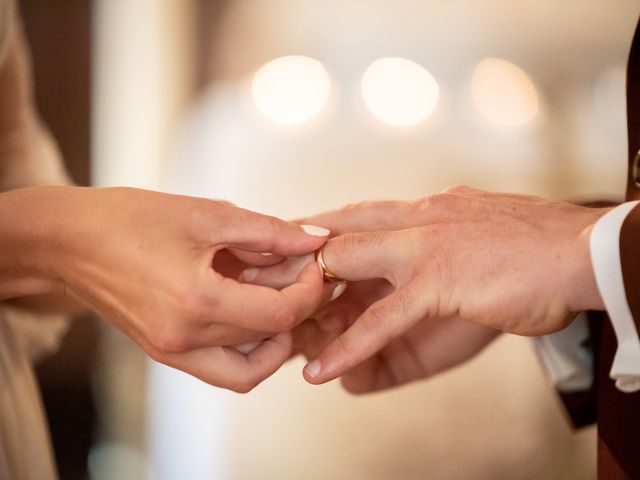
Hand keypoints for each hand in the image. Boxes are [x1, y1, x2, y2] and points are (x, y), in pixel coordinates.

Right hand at [0, 186, 328, 390]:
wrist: (69, 241)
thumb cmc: (131, 219)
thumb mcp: (207, 215)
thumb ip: (268, 231)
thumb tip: (315, 240)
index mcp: (197, 302)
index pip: (281, 315)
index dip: (310, 290)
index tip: (315, 264)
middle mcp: (185, 340)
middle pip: (269, 338)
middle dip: (297, 305)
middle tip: (299, 272)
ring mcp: (173, 353)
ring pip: (249, 369)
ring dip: (275, 337)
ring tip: (276, 296)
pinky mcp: (165, 353)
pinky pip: (221, 370)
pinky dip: (248, 351)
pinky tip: (249, 312)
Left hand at [252, 186, 608, 385]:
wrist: (581, 248)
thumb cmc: (527, 251)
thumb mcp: (468, 248)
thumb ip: (429, 267)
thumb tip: (410, 286)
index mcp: (421, 209)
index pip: (350, 216)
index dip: (311, 232)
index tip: (278, 251)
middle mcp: (414, 219)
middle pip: (333, 235)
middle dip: (292, 261)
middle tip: (254, 286)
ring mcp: (423, 247)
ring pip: (346, 269)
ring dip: (306, 302)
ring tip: (271, 329)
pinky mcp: (439, 281)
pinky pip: (382, 319)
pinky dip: (348, 347)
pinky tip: (321, 372)